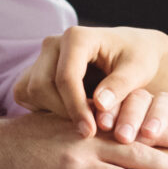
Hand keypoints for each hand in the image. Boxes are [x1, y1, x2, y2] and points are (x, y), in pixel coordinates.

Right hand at [0, 108, 167, 168]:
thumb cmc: (15, 146)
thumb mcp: (53, 134)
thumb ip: (77, 140)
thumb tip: (92, 152)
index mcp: (92, 118)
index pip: (138, 115)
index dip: (166, 119)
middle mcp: (94, 128)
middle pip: (147, 129)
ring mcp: (85, 147)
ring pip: (138, 154)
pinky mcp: (73, 168)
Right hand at [15, 25, 167, 143]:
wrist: (128, 52)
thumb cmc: (137, 58)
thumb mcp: (138, 69)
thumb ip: (121, 85)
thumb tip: (100, 104)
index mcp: (76, 37)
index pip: (66, 77)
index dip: (76, 107)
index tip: (91, 131)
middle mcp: (52, 43)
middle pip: (42, 85)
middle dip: (64, 112)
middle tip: (89, 129)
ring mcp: (40, 57)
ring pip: (33, 92)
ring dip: (55, 112)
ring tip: (85, 121)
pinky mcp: (34, 72)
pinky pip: (28, 96)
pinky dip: (46, 110)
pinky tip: (71, 116)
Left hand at [50, 105, 167, 168]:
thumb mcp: (162, 143)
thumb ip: (137, 144)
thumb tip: (110, 152)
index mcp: (127, 125)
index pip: (82, 131)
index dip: (48, 143)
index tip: (18, 154)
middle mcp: (126, 136)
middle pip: (74, 147)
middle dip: (40, 162)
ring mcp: (136, 155)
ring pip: (86, 165)